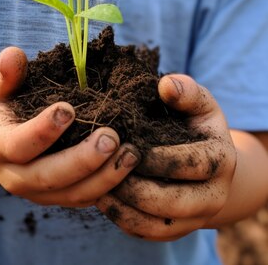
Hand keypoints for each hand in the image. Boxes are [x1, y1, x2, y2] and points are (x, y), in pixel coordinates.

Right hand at [0, 46, 140, 206]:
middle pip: (50, 176)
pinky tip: (129, 166)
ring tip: (131, 152)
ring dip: (104, 176)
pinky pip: (84, 199)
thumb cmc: (1, 109)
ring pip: (72, 194)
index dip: (43, 130)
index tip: (69, 109)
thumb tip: (13, 54)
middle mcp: (15, 176)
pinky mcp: (57, 198)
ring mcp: (37, 193)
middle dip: (83, 160)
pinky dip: (108, 187)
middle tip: (111, 137)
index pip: (19, 144)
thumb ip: (6, 74)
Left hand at [96, 74, 236, 240]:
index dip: (156, 157)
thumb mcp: (198, 102)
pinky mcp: (175, 231)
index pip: (189, 164)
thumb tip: (166, 86)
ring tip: (97, 184)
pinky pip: (146, 232)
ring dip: (124, 206)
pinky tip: (101, 197)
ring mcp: (195, 219)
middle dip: (135, 187)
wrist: (207, 161)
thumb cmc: (196, 122)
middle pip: (172, 202)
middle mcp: (213, 196)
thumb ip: (186, 91)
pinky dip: (122, 218)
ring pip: (157, 225)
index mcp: (222, 161)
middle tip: (105, 167)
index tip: (126, 144)